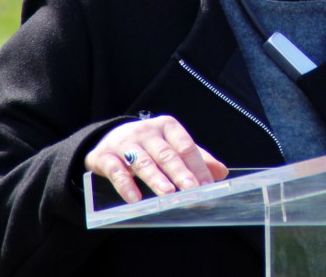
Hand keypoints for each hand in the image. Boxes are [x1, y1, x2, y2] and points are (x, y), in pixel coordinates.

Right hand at [84, 115, 228, 203]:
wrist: (109, 139)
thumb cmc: (150, 146)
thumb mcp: (173, 147)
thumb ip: (197, 159)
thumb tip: (222, 172)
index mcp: (167, 126)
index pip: (186, 146)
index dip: (197, 166)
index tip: (208, 185)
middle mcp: (146, 131)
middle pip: (166, 154)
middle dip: (180, 172)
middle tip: (192, 189)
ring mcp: (124, 143)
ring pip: (142, 161)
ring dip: (156, 178)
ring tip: (168, 194)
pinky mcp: (104, 156)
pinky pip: (115, 171)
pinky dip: (125, 185)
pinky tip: (135, 199)